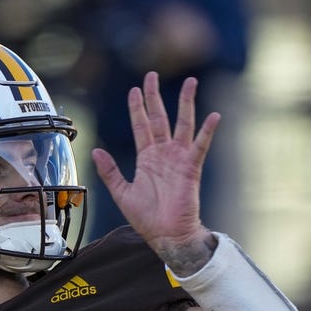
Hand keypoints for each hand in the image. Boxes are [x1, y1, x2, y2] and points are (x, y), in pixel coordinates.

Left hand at [91, 72, 219, 270]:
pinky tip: (214, 116)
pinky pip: (200, 146)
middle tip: (152, 75)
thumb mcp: (122, 192)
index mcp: (147, 158)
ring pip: (183, 124)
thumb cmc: (147, 218)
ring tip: (190, 82)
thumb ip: (110, 171)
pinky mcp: (191, 168)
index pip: (142, 126)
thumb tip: (96, 150)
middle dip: (155, 97)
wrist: (165, 235)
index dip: (138, 108)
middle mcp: (163, 154)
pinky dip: (207, 131)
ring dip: (186, 103)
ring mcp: (178, 159)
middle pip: (160, 118)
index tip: (135, 90)